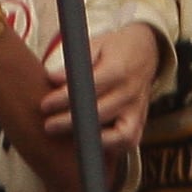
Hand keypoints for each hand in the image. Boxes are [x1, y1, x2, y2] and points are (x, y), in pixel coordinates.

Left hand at [40, 17, 160, 144]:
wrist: (146, 51)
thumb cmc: (114, 49)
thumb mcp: (96, 44)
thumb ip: (76, 63)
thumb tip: (52, 78)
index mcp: (118, 69)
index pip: (89, 88)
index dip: (65, 98)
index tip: (45, 105)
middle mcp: (130, 92)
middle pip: (99, 113)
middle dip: (70, 121)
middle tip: (48, 125)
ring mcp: (137, 109)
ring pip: (118, 133)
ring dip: (92, 139)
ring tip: (69, 138)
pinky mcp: (140, 120)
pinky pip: (129, 141)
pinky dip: (111, 147)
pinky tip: (90, 144)